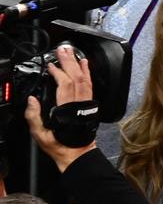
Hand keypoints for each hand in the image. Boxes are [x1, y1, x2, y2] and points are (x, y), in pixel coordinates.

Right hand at [24, 46, 95, 171]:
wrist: (77, 152)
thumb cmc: (59, 144)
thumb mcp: (40, 135)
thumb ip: (33, 117)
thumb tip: (31, 100)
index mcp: (66, 109)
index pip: (64, 85)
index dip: (58, 73)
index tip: (51, 65)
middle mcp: (79, 104)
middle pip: (75, 78)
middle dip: (68, 62)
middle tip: (62, 50)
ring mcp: (86, 103)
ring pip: (84, 79)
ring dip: (78, 64)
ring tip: (73, 53)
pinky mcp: (89, 104)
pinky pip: (89, 85)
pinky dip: (87, 73)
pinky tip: (85, 64)